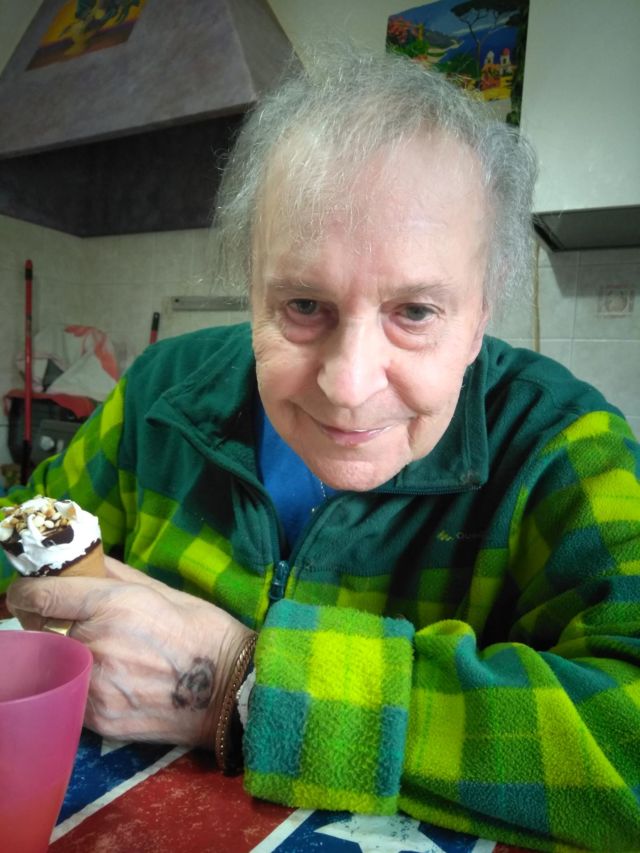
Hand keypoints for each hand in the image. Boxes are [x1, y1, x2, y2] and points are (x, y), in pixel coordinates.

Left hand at [6, 557, 254, 749]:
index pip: (41, 596)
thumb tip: (86, 563)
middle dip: (50, 623)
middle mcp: (96, 644)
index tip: (26, 592)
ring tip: (97, 651)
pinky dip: (80, 684)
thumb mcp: (164, 590)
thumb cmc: (204, 631)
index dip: (26, 592)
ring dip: (67, 654)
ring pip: (56, 664)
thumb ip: (116, 574)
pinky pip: (72, 694)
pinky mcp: (98, 720)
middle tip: (70, 621)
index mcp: (113, 604)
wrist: (231, 691)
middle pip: (43, 631)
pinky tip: (109, 678)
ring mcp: (94, 686)